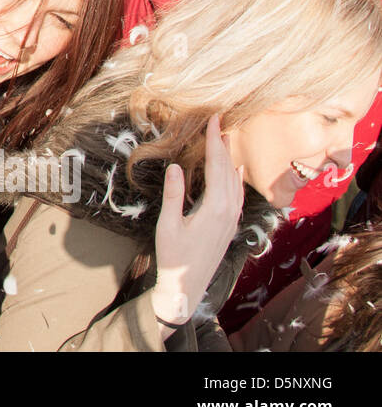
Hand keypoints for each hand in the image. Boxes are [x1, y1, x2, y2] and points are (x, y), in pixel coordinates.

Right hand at [150, 115, 244, 333]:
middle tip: (218, 121)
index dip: (214, 141)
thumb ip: (174, 195)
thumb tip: (177, 166)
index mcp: (215, 208)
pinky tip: (234, 171)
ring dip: (229, 159)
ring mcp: (232, 219)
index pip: (217, 166)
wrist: (187, 287)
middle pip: (229, 170)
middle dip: (223, 145)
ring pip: (236, 181)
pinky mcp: (230, 225)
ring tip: (224, 140)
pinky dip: (235, 177)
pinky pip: (238, 194)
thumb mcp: (168, 225)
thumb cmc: (174, 257)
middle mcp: (229, 211)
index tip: (214, 119)